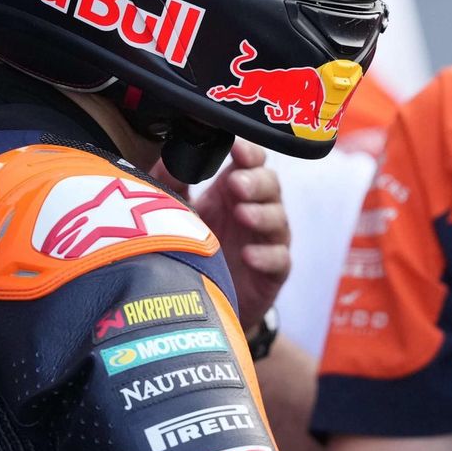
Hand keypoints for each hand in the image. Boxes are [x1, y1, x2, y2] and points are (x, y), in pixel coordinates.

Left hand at [151, 139, 289, 329]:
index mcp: (232, 191)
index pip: (251, 162)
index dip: (249, 153)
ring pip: (279, 219)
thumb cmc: (192, 249)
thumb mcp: (176, 212)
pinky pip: (280, 260)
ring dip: (262, 214)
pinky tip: (249, 255)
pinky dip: (267, 256)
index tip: (236, 148)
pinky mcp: (272, 273)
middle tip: (236, 184)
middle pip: (271, 185)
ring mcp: (267, 241)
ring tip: (243, 215)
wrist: (199, 302)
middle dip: (256, 181)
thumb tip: (171, 157)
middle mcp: (254, 210)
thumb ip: (170, 182)